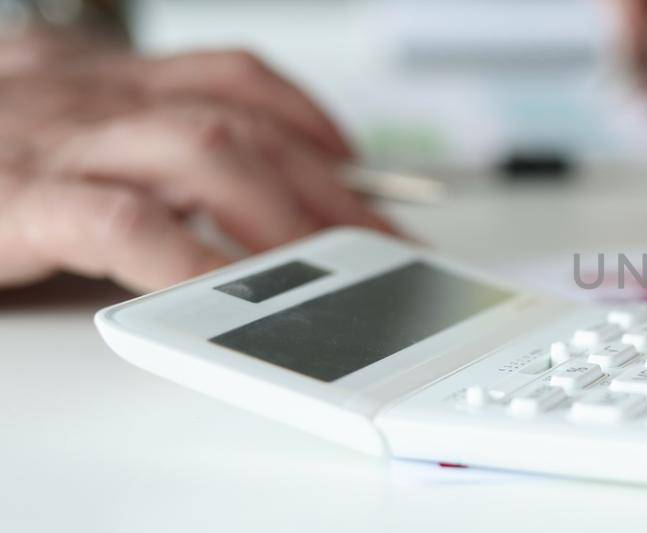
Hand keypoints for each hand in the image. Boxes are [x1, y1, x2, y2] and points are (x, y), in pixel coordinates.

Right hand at [0, 41, 394, 291]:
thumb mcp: (38, 142)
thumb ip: (121, 158)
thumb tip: (216, 210)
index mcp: (96, 80)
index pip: (232, 79)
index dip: (308, 120)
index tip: (360, 166)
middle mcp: (87, 97)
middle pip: (242, 125)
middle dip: (328, 188)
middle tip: (380, 245)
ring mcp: (56, 143)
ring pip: (205, 152)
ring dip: (281, 216)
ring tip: (328, 273)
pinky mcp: (17, 200)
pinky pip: (126, 225)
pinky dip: (189, 260)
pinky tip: (230, 294)